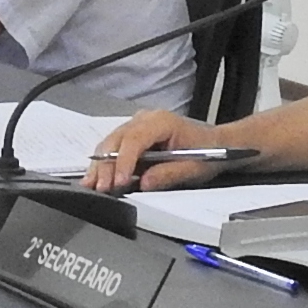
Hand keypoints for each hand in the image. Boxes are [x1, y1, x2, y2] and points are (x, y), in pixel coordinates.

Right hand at [82, 111, 210, 193]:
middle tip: (102, 188)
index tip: (120, 181)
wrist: (215, 144)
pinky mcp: (131, 136)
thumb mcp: (193, 167)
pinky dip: (103, 164)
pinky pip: (112, 148)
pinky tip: (94, 178)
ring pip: (110, 144)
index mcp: (161, 122)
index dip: (124, 161)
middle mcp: (144, 119)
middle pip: (117, 140)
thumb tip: (143, 183)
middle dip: (106, 166)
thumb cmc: (206, 151)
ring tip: (92, 186)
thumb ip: (168, 174)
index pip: (135, 139)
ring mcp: (135, 125)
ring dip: (100, 166)